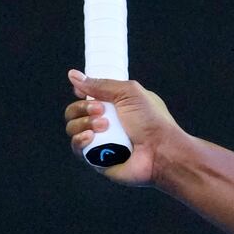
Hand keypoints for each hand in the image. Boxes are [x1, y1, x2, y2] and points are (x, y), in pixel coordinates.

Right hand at [63, 70, 183, 186]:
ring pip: (72, 128)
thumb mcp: (129, 93)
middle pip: (74, 111)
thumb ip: (101, 84)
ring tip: (104, 125)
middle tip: (100, 110)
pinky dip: (80, 140)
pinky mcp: (96, 158)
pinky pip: (77, 148)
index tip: (81, 91)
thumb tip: (73, 75)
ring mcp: (99, 140)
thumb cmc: (152, 121)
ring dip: (83, 123)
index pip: (86, 96)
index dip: (81, 92)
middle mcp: (105, 122)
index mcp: (115, 105)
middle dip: (83, 107)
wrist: (161, 150)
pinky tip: (91, 137)